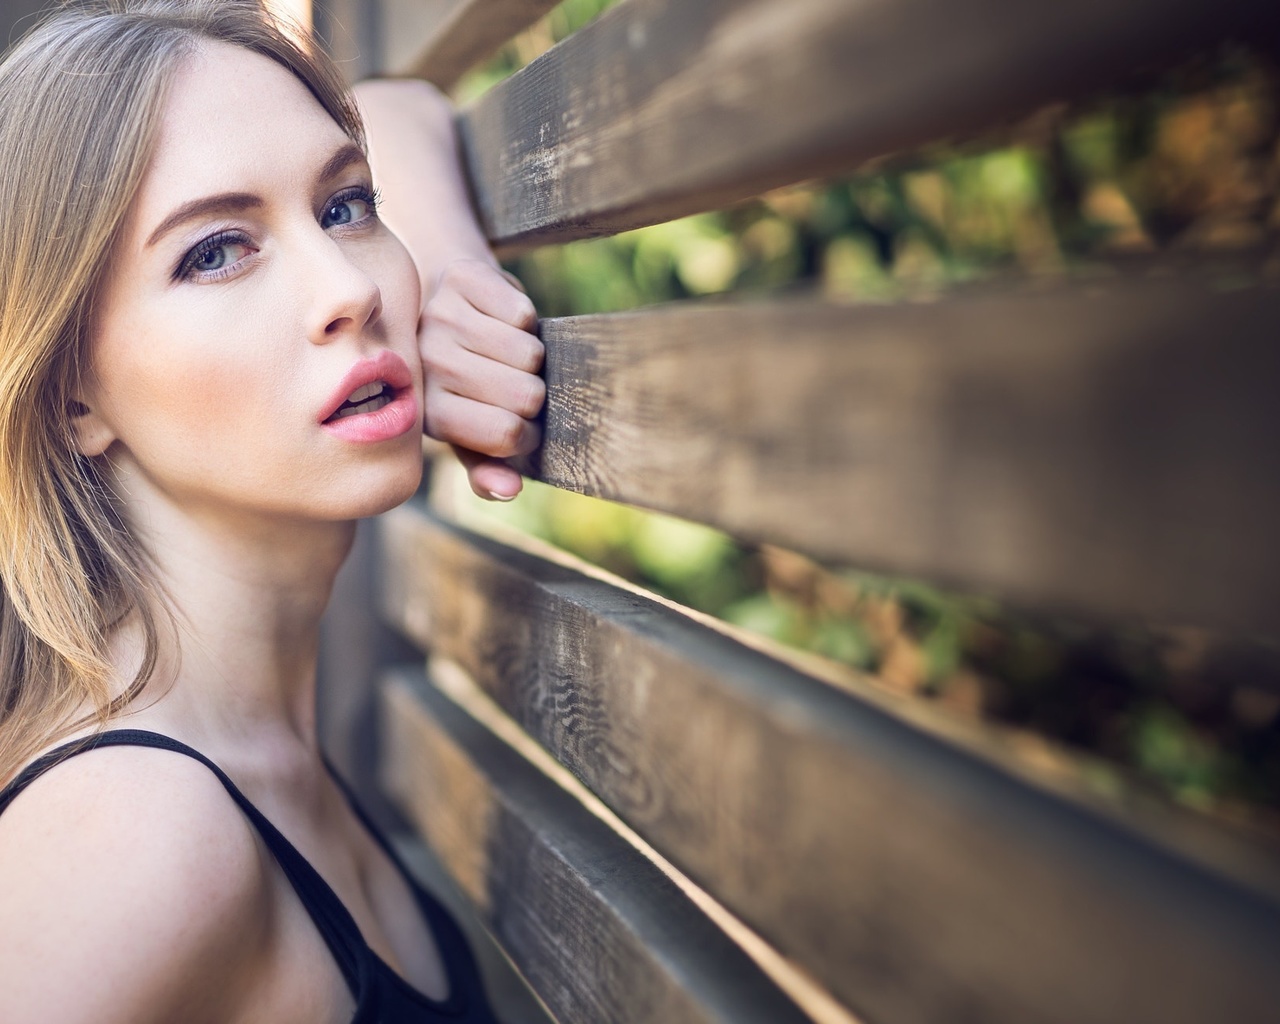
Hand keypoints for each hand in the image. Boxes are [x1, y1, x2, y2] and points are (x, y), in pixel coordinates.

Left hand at [420, 258, 544, 499]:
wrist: (437, 304)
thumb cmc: (461, 382)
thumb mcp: (467, 431)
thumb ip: (486, 466)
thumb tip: (510, 490)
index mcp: (429, 411)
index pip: (506, 436)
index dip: (528, 435)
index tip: (520, 427)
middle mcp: (428, 362)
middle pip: (526, 396)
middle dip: (533, 395)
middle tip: (513, 385)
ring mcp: (440, 317)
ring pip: (530, 354)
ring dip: (531, 357)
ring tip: (506, 355)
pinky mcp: (460, 279)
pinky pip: (524, 314)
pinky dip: (526, 320)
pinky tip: (501, 322)